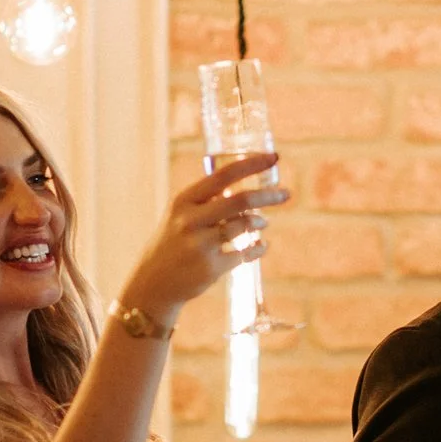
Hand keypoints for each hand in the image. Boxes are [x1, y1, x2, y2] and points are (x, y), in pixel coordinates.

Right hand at [117, 156, 288, 326]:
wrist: (153, 284)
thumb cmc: (172, 245)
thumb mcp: (181, 216)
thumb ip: (207, 203)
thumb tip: (246, 192)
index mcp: (184, 201)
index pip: (223, 175)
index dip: (252, 165)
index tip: (273, 157)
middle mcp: (190, 220)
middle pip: (240, 201)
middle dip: (269, 196)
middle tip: (287, 194)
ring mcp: (200, 245)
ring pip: (244, 227)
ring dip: (259, 223)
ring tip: (262, 223)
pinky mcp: (211, 267)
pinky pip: (244, 253)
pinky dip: (258, 248)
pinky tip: (261, 246)